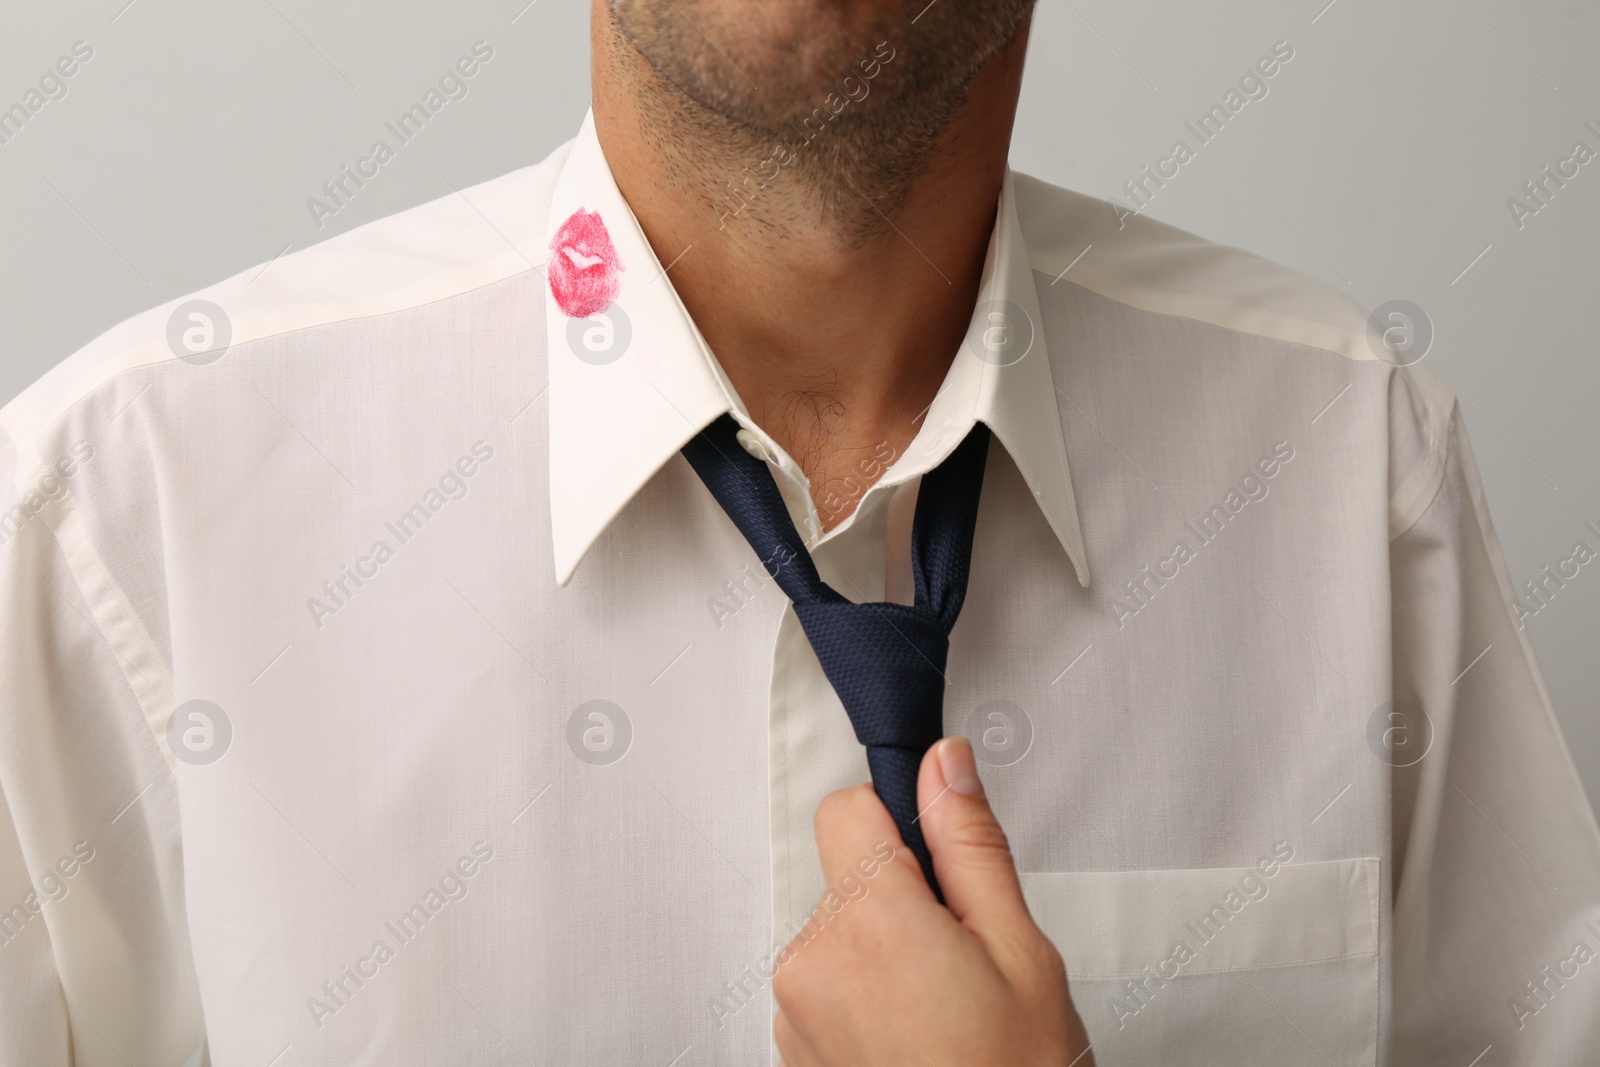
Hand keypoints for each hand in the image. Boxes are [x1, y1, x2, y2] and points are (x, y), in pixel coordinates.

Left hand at [772, 736, 1093, 1065]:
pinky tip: (916, 1037)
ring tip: (943, 1010)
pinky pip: (825, 985)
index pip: (845, 807)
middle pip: (846, 875)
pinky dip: (864, 998)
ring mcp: (795, 1011)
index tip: (936, 856)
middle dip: (900, 897)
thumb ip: (971, 845)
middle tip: (963, 958)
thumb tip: (946, 763)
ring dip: (881, 952)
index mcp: (870, 920)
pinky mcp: (793, 1050)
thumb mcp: (1020, 950)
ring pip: (837, 933)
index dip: (898, 821)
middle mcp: (814, 960)